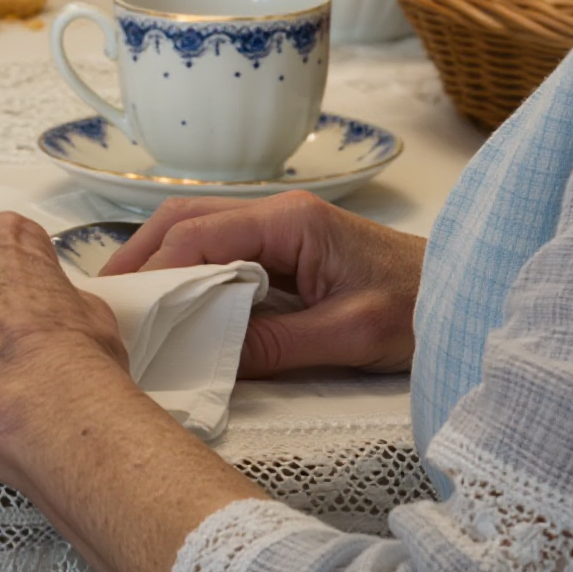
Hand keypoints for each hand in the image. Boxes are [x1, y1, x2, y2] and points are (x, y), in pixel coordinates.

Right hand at [101, 192, 423, 376]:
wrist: (466, 294)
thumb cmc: (421, 308)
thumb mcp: (348, 336)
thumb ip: (276, 343)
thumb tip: (209, 358)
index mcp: (292, 221)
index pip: (200, 232)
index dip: (154, 267)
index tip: (122, 304)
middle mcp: (280, 213)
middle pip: (187, 218)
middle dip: (141, 254)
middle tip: (106, 298)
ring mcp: (283, 227)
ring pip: (201, 228)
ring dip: (161, 259)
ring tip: (128, 302)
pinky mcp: (289, 248)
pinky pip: (225, 249)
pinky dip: (190, 269)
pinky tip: (175, 303)